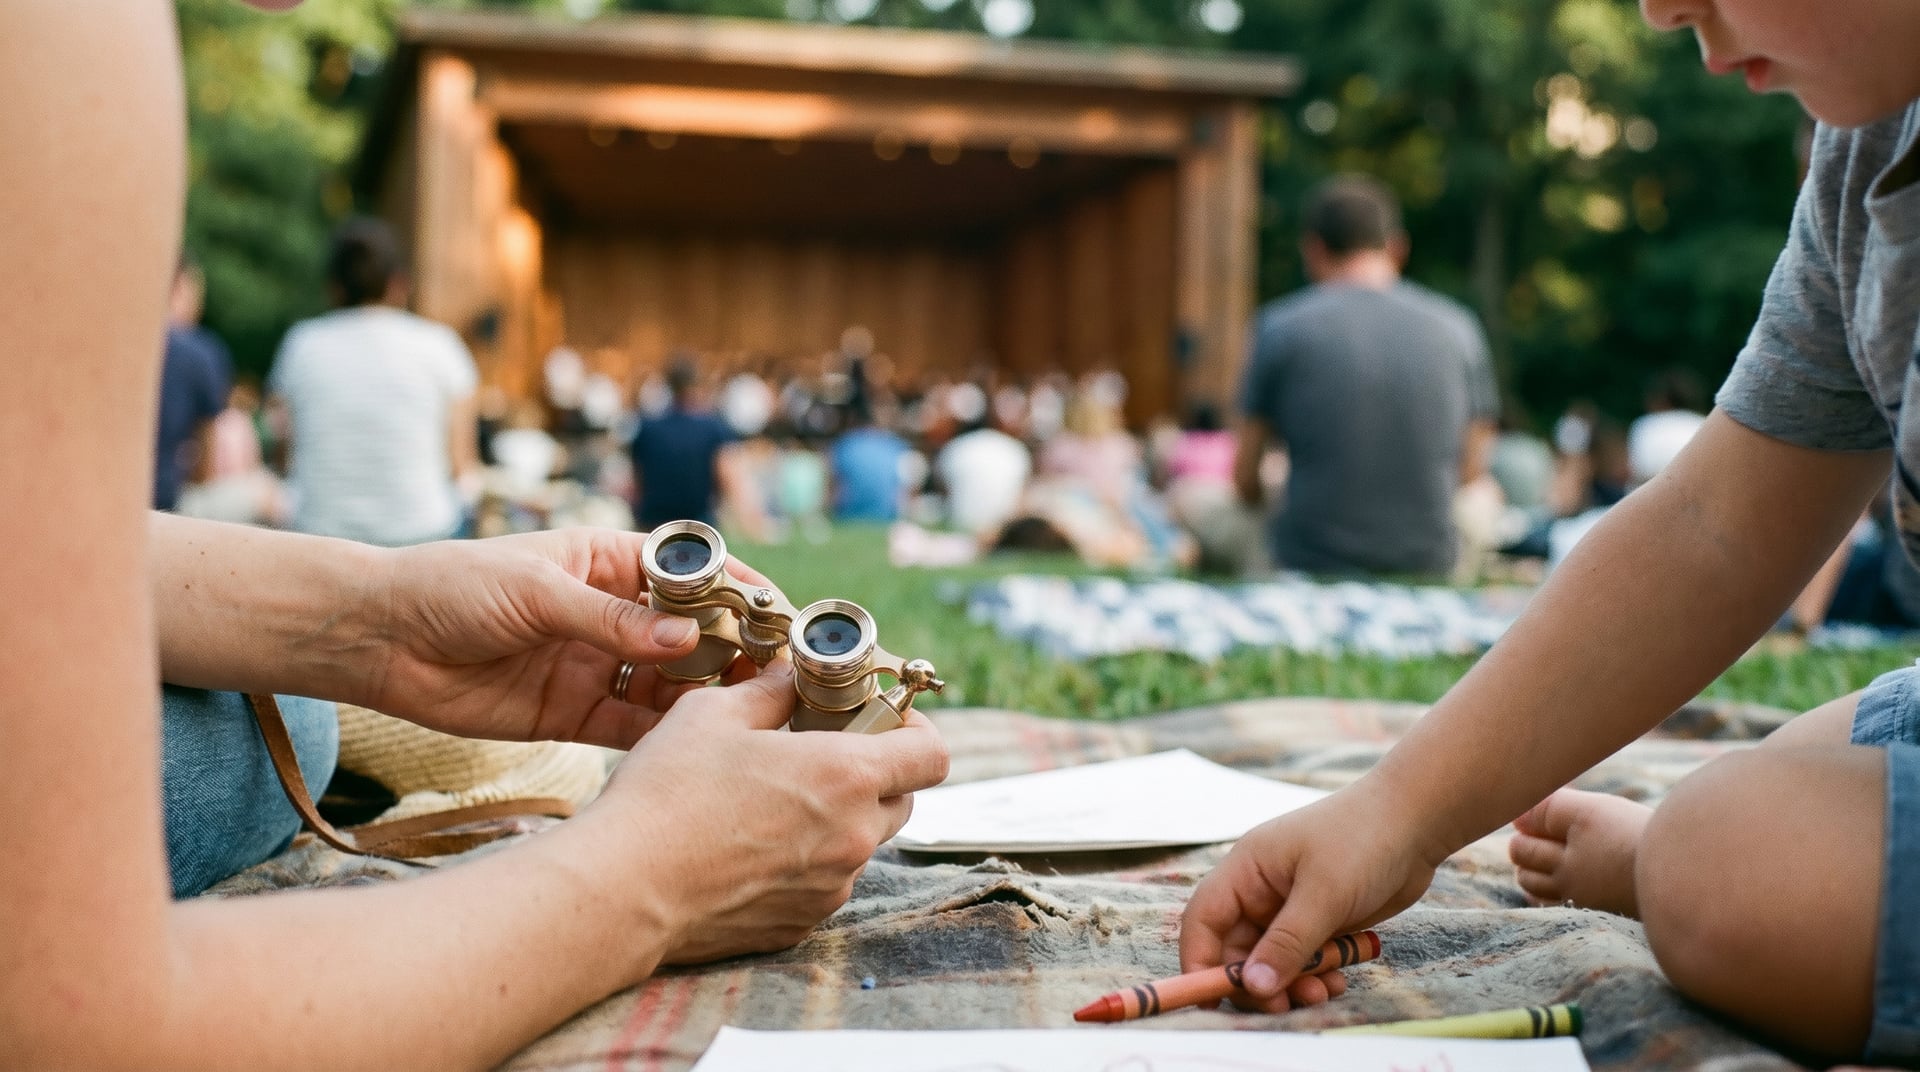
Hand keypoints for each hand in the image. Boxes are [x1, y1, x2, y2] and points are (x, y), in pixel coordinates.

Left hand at [365, 528, 773, 746]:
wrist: (379, 640)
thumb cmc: (451, 587)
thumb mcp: (534, 591)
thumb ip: (611, 619)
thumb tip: (688, 638)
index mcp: (607, 563)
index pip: (690, 573)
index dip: (738, 592)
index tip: (783, 616)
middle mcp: (611, 614)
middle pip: (691, 634)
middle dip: (735, 653)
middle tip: (781, 680)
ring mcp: (595, 664)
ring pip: (669, 684)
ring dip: (707, 700)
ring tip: (752, 719)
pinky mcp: (572, 713)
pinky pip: (631, 726)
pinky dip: (664, 737)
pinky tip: (698, 749)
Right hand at [587, 661, 950, 964]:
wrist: (621, 889)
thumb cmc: (666, 795)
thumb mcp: (713, 714)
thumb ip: (769, 691)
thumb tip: (789, 678)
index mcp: (846, 776)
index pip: (932, 755)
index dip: (916, 730)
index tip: (882, 719)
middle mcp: (853, 837)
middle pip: (900, 799)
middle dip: (873, 772)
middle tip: (820, 752)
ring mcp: (830, 888)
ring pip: (860, 843)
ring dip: (836, 819)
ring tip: (774, 801)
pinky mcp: (801, 924)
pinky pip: (824, 882)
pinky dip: (804, 861)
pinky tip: (750, 846)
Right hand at [1180, 781, 1441, 1011]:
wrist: (1416, 821)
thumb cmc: (1363, 840)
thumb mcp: (1324, 894)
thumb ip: (1288, 943)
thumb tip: (1253, 987)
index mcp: (1246, 870)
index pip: (1204, 920)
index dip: (1199, 961)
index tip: (1212, 999)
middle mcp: (1260, 891)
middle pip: (1235, 949)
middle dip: (1256, 982)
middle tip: (1282, 1006)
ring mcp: (1290, 908)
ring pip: (1272, 961)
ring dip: (1291, 984)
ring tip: (1322, 993)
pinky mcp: (1319, 922)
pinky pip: (1304, 961)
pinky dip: (1316, 976)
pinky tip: (1338, 981)